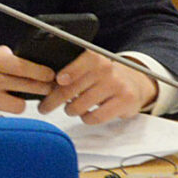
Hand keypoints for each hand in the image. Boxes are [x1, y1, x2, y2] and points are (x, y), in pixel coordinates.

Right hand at [0, 45, 54, 115]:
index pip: (25, 66)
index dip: (43, 73)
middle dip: (41, 90)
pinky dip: (1, 120)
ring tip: (11, 104)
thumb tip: (14, 56)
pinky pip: (2, 122)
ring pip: (18, 107)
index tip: (50, 76)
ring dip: (17, 106)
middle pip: (29, 87)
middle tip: (44, 92)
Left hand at [42, 50, 159, 125]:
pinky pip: (95, 117)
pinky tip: (86, 114)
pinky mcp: (125, 102)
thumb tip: (44, 85)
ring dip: (71, 110)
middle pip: (72, 89)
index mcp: (95, 58)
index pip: (79, 64)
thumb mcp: (89, 70)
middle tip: (44, 107)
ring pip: (80, 106)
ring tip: (71, 108)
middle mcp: (107, 69)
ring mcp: (117, 85)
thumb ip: (70, 74)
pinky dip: (87, 119)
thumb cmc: (102, 78)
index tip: (57, 81)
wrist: (133, 84)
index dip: (68, 73)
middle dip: (52, 101)